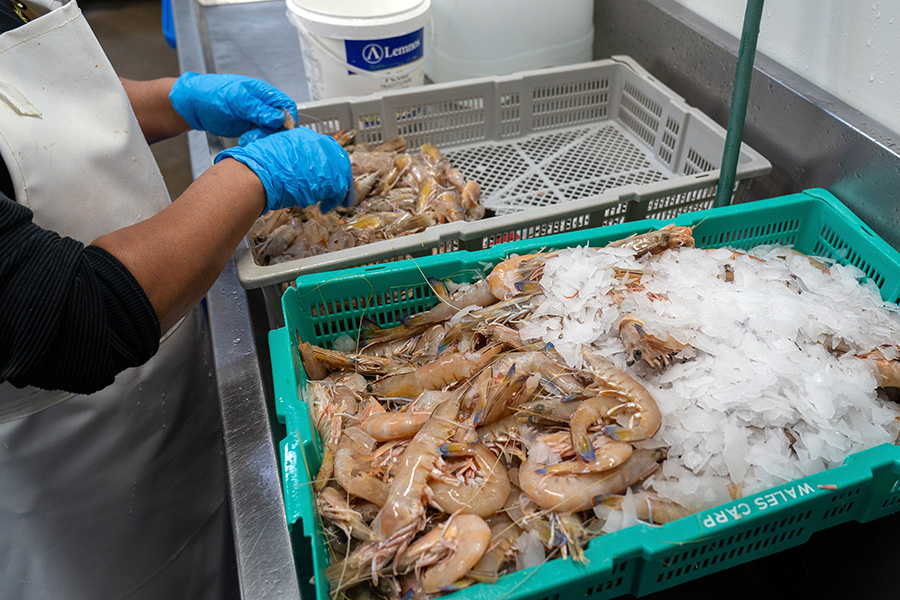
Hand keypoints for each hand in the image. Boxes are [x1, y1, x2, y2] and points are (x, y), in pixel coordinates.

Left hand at [169, 72, 297, 137]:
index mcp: (262, 92)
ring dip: (269, 138)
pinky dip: (261, 141)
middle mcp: (262, 104)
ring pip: (273, 130)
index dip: (289, 119)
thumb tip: (278, 118)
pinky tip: (252, 142)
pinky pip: (263, 136)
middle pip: (282, 120)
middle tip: (270, 139)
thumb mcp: (236, 100)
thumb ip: (257, 109)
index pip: (286, 105)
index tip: (286, 132)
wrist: (193, 105)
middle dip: (280, 131)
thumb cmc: (211, 95)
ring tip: (257, 140)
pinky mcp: (250, 127)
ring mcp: (257, 116)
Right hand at [215, 128, 352, 213]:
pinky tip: (325, 208)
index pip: (324, 149)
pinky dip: (333, 202)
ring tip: (330, 203)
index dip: (326, 164)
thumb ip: (289, 157)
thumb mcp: (274, 151)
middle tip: (337, 190)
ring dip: (337, 192)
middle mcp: (319, 144)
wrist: (258, 175)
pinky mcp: (333, 179)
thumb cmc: (258, 167)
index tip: (326, 174)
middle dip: (338, 177)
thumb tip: (290, 167)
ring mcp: (328, 161)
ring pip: (342, 177)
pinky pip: (340, 192)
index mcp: (305, 136)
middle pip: (338, 161)